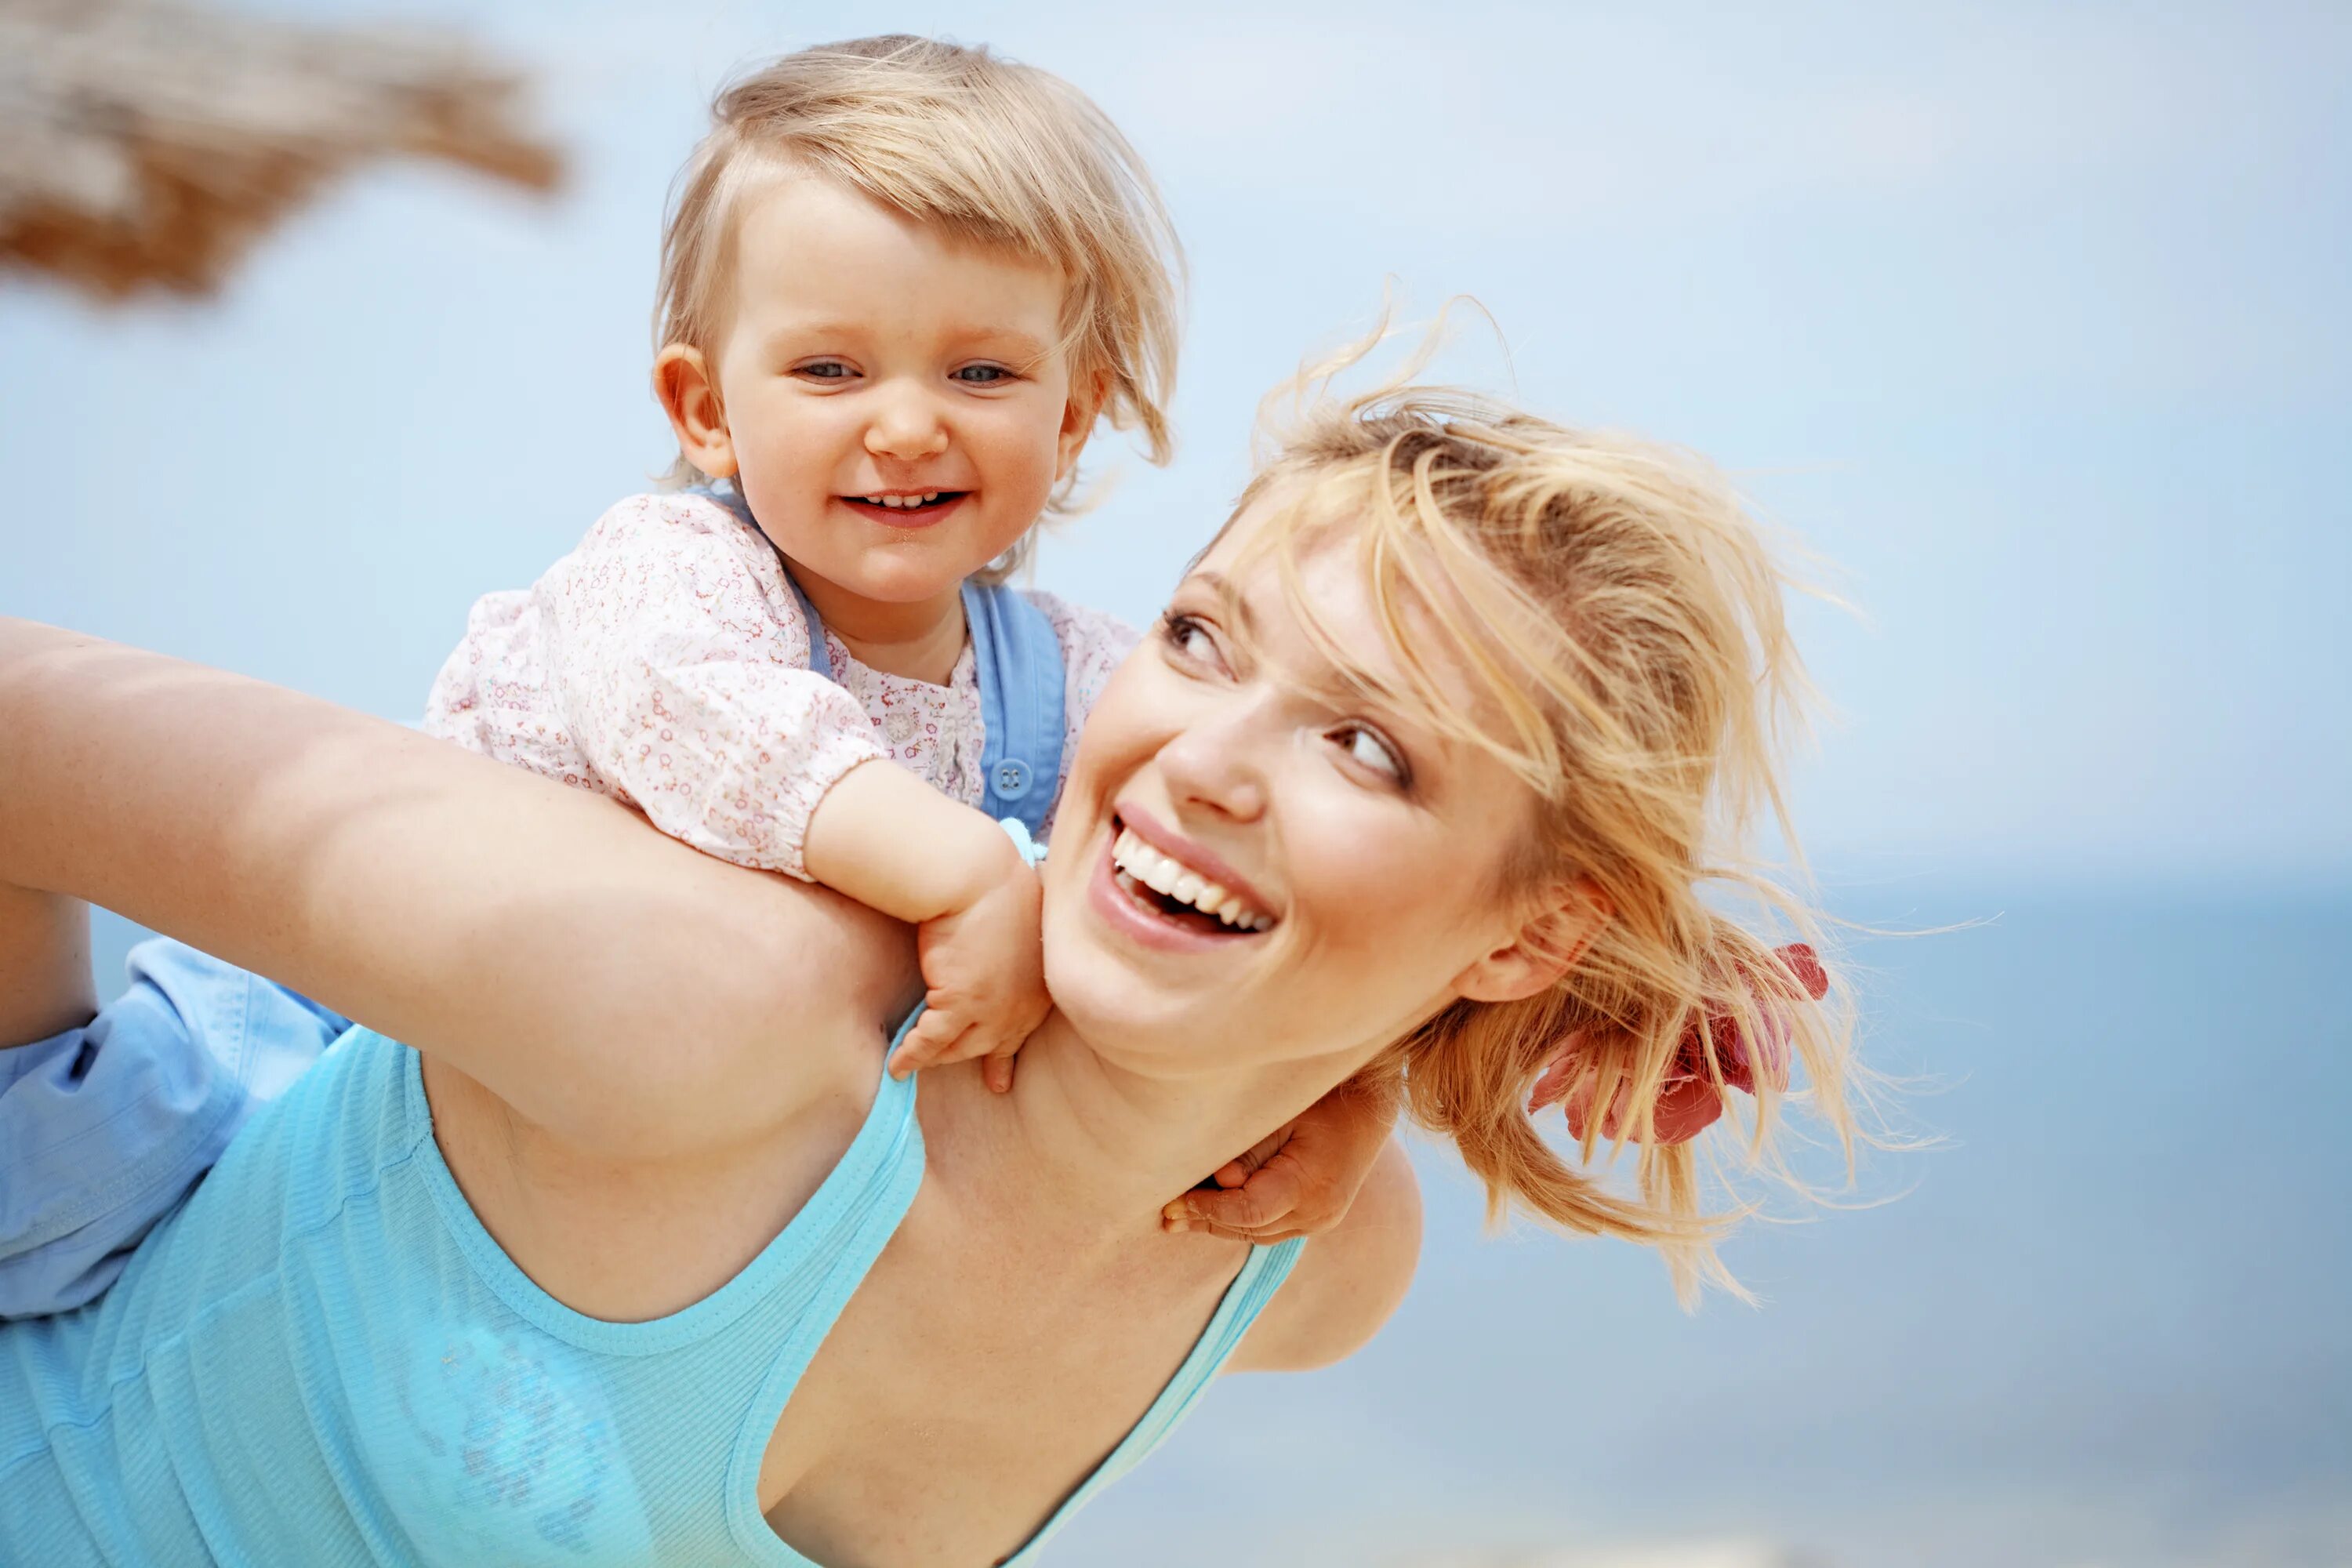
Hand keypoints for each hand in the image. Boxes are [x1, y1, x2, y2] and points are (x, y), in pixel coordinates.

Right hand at [886, 843, 1046, 1092]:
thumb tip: (1004, 939)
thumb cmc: (994, 882)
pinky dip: (912, 1055)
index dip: (1008, 1051)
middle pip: (995, 1042)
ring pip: (961, 1047)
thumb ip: (1018, 941)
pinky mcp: (962, 1005)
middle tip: (984, 1084)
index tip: (1001, 1078)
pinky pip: (931, 1042)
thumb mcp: (1022, 917)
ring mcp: (995, 1007)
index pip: (1026, 1025)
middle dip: (982, 1062)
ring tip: (916, 1065)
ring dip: (937, 1057)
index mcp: (1042, 979)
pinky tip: (897, 1066)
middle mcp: (1024, 1001)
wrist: (976, 875)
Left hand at [1162, 1076, 1401, 1242]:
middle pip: (1250, 1228)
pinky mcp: (1318, 1218)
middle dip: (1205, 1221)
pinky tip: (1211, 1213)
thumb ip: (1250, 1150)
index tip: (1172, 1203)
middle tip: (1164, 1216)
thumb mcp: (1284, 1115)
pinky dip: (1241, 1221)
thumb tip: (1218, 1181)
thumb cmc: (1324, 1099)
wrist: (1371, 1106)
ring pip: (1258, 1233)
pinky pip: (1271, 1227)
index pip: (1248, 1213)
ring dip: (1220, 1226)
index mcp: (1310, 1187)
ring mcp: (1321, 1220)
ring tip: (1178, 1219)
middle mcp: (1318, 1213)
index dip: (1207, 1210)